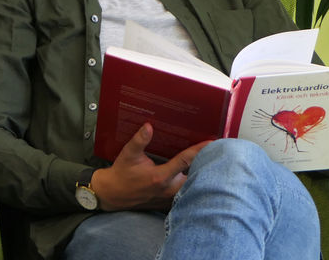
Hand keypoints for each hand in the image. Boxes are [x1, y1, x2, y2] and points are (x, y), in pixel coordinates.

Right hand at [91, 123, 210, 211]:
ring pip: (192, 185)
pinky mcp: (169, 203)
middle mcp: (168, 189)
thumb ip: (139, 141)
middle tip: (214, 151)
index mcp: (160, 176)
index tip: (211, 142)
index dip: (199, 150)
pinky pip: (186, 193)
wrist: (114, 193)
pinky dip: (192, 183)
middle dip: (205, 164)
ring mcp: (170, 198)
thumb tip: (148, 127)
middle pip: (195, 175)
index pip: (185, 161)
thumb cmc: (121, 173)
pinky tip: (193, 174)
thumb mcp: (128, 154)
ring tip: (207, 161)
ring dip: (199, 174)